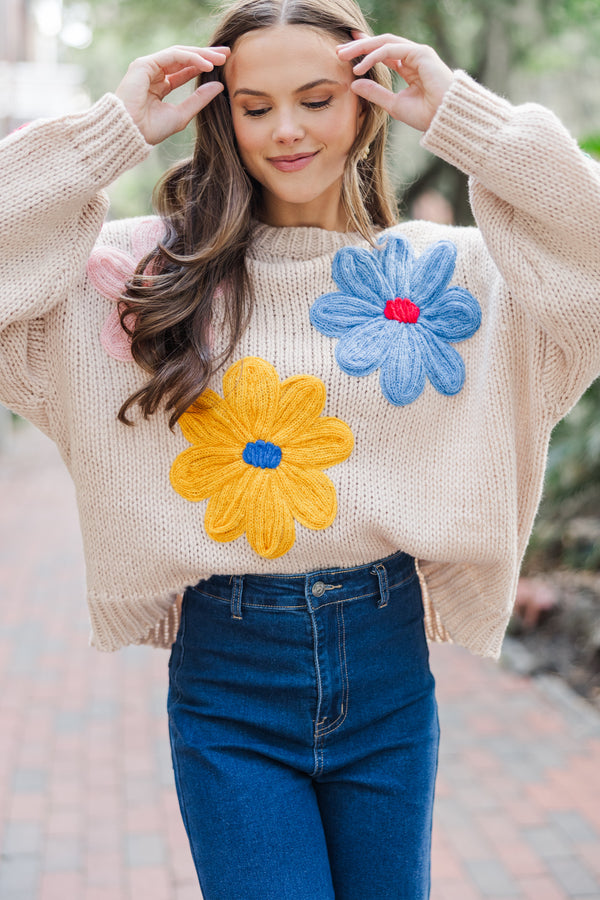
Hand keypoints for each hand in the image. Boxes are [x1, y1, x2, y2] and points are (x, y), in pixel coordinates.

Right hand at [115, 45, 229, 144]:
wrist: (131, 134)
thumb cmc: (151, 130)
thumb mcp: (182, 114)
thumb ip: (199, 100)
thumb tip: (219, 86)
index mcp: (160, 85)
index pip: (185, 69)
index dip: (203, 65)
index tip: (223, 64)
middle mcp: (154, 72)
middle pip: (184, 58)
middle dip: (206, 54)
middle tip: (227, 53)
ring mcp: (148, 66)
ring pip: (180, 54)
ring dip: (202, 54)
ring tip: (221, 58)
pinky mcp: (145, 64)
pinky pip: (173, 55)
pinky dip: (191, 58)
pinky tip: (206, 64)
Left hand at [337, 34, 452, 132]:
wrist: (446, 120)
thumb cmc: (426, 115)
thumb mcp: (393, 105)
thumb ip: (375, 93)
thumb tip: (354, 84)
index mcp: (409, 66)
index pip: (383, 52)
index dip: (364, 50)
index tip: (345, 53)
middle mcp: (413, 56)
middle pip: (381, 44)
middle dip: (359, 46)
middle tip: (338, 51)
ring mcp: (418, 53)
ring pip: (385, 42)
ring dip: (363, 48)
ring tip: (343, 55)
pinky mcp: (421, 53)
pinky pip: (392, 50)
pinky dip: (374, 56)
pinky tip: (360, 66)